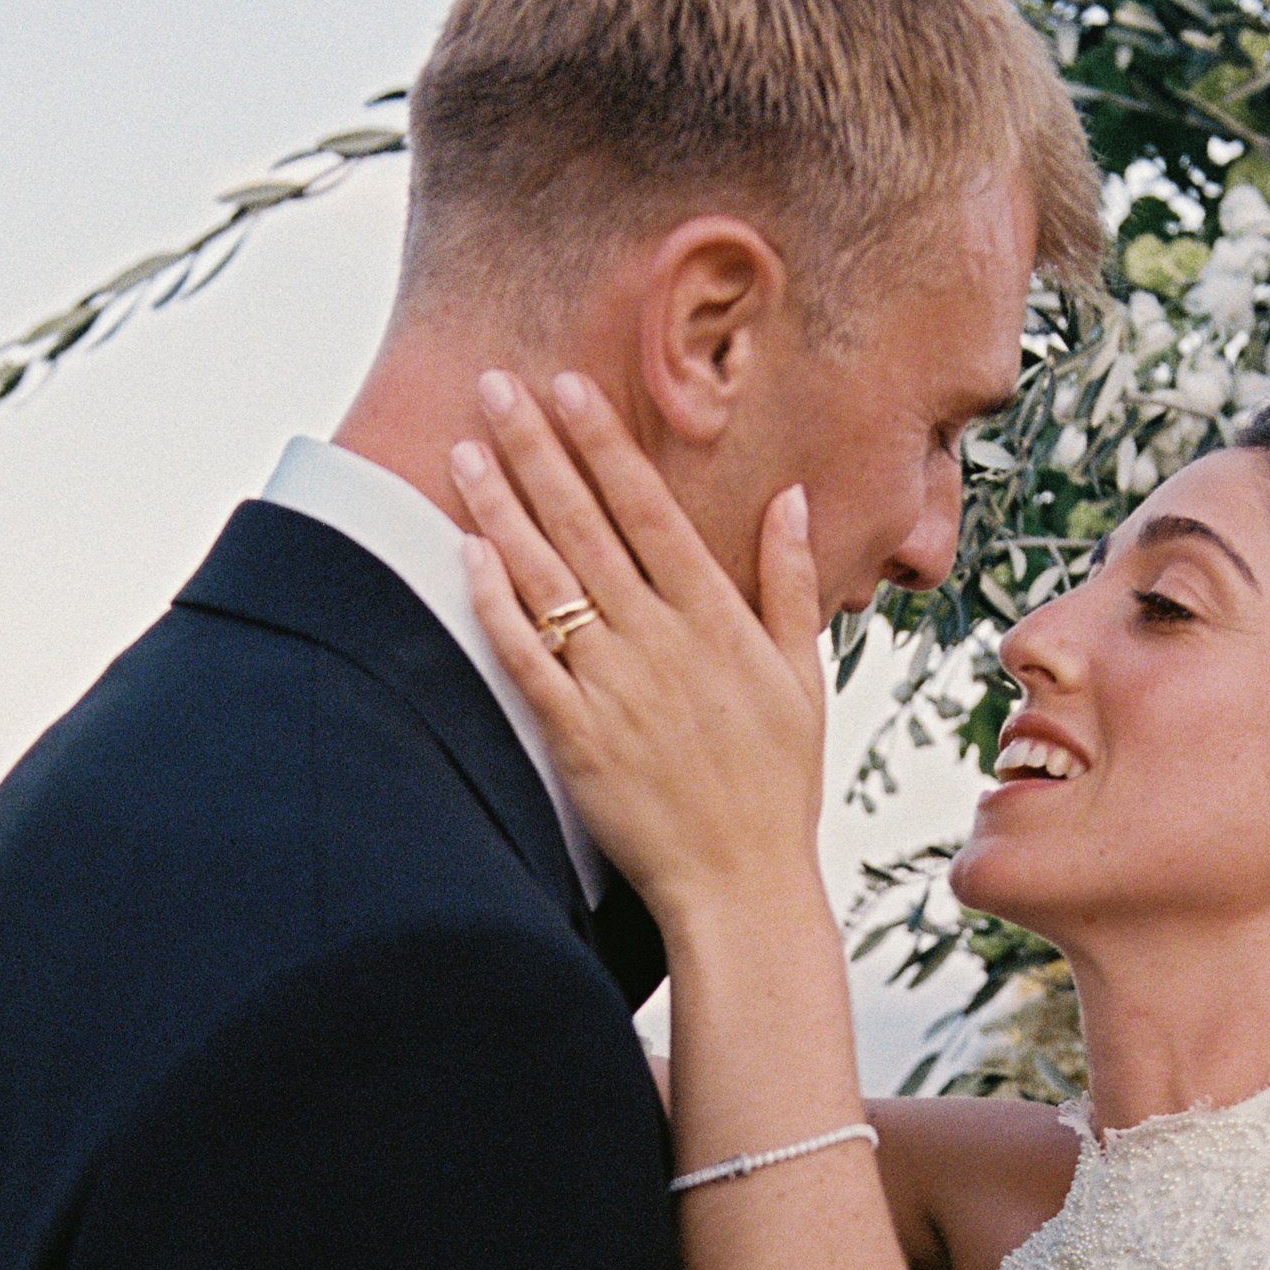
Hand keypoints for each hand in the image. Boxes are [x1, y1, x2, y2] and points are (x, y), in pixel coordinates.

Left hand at [452, 370, 827, 925]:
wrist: (743, 885)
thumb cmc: (776, 786)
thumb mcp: (805, 679)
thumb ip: (792, 584)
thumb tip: (790, 499)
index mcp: (717, 620)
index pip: (649, 509)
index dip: (604, 444)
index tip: (569, 387)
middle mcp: (660, 642)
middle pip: (586, 526)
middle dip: (537, 450)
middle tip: (495, 384)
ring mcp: (614, 688)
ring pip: (547, 579)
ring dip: (501, 508)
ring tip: (464, 448)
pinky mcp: (576, 738)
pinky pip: (526, 658)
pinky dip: (495, 603)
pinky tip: (467, 551)